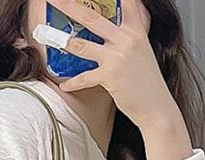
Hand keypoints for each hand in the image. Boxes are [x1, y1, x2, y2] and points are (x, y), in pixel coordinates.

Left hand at [46, 0, 175, 131]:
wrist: (156, 105)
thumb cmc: (146, 81)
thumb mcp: (142, 49)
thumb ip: (129, 33)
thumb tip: (117, 25)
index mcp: (136, 29)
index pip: (126, 2)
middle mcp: (127, 38)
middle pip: (92, 17)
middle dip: (70, 6)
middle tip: (55, 0)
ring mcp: (118, 56)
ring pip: (82, 44)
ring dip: (63, 42)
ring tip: (48, 37)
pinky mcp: (110, 75)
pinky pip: (83, 77)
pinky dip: (72, 83)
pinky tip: (64, 85)